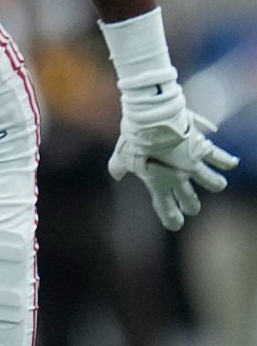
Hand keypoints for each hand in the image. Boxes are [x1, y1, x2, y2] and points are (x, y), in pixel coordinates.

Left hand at [109, 108, 238, 230]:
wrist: (151, 122)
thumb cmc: (134, 140)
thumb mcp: (122, 155)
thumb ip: (118, 166)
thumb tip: (115, 174)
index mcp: (158, 182)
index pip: (166, 208)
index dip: (171, 218)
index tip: (176, 224)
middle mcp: (178, 178)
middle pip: (191, 202)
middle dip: (192, 206)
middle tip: (192, 206)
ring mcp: (192, 165)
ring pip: (212, 183)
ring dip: (215, 183)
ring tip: (217, 184)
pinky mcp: (202, 149)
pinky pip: (218, 157)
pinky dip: (226, 160)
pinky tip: (231, 163)